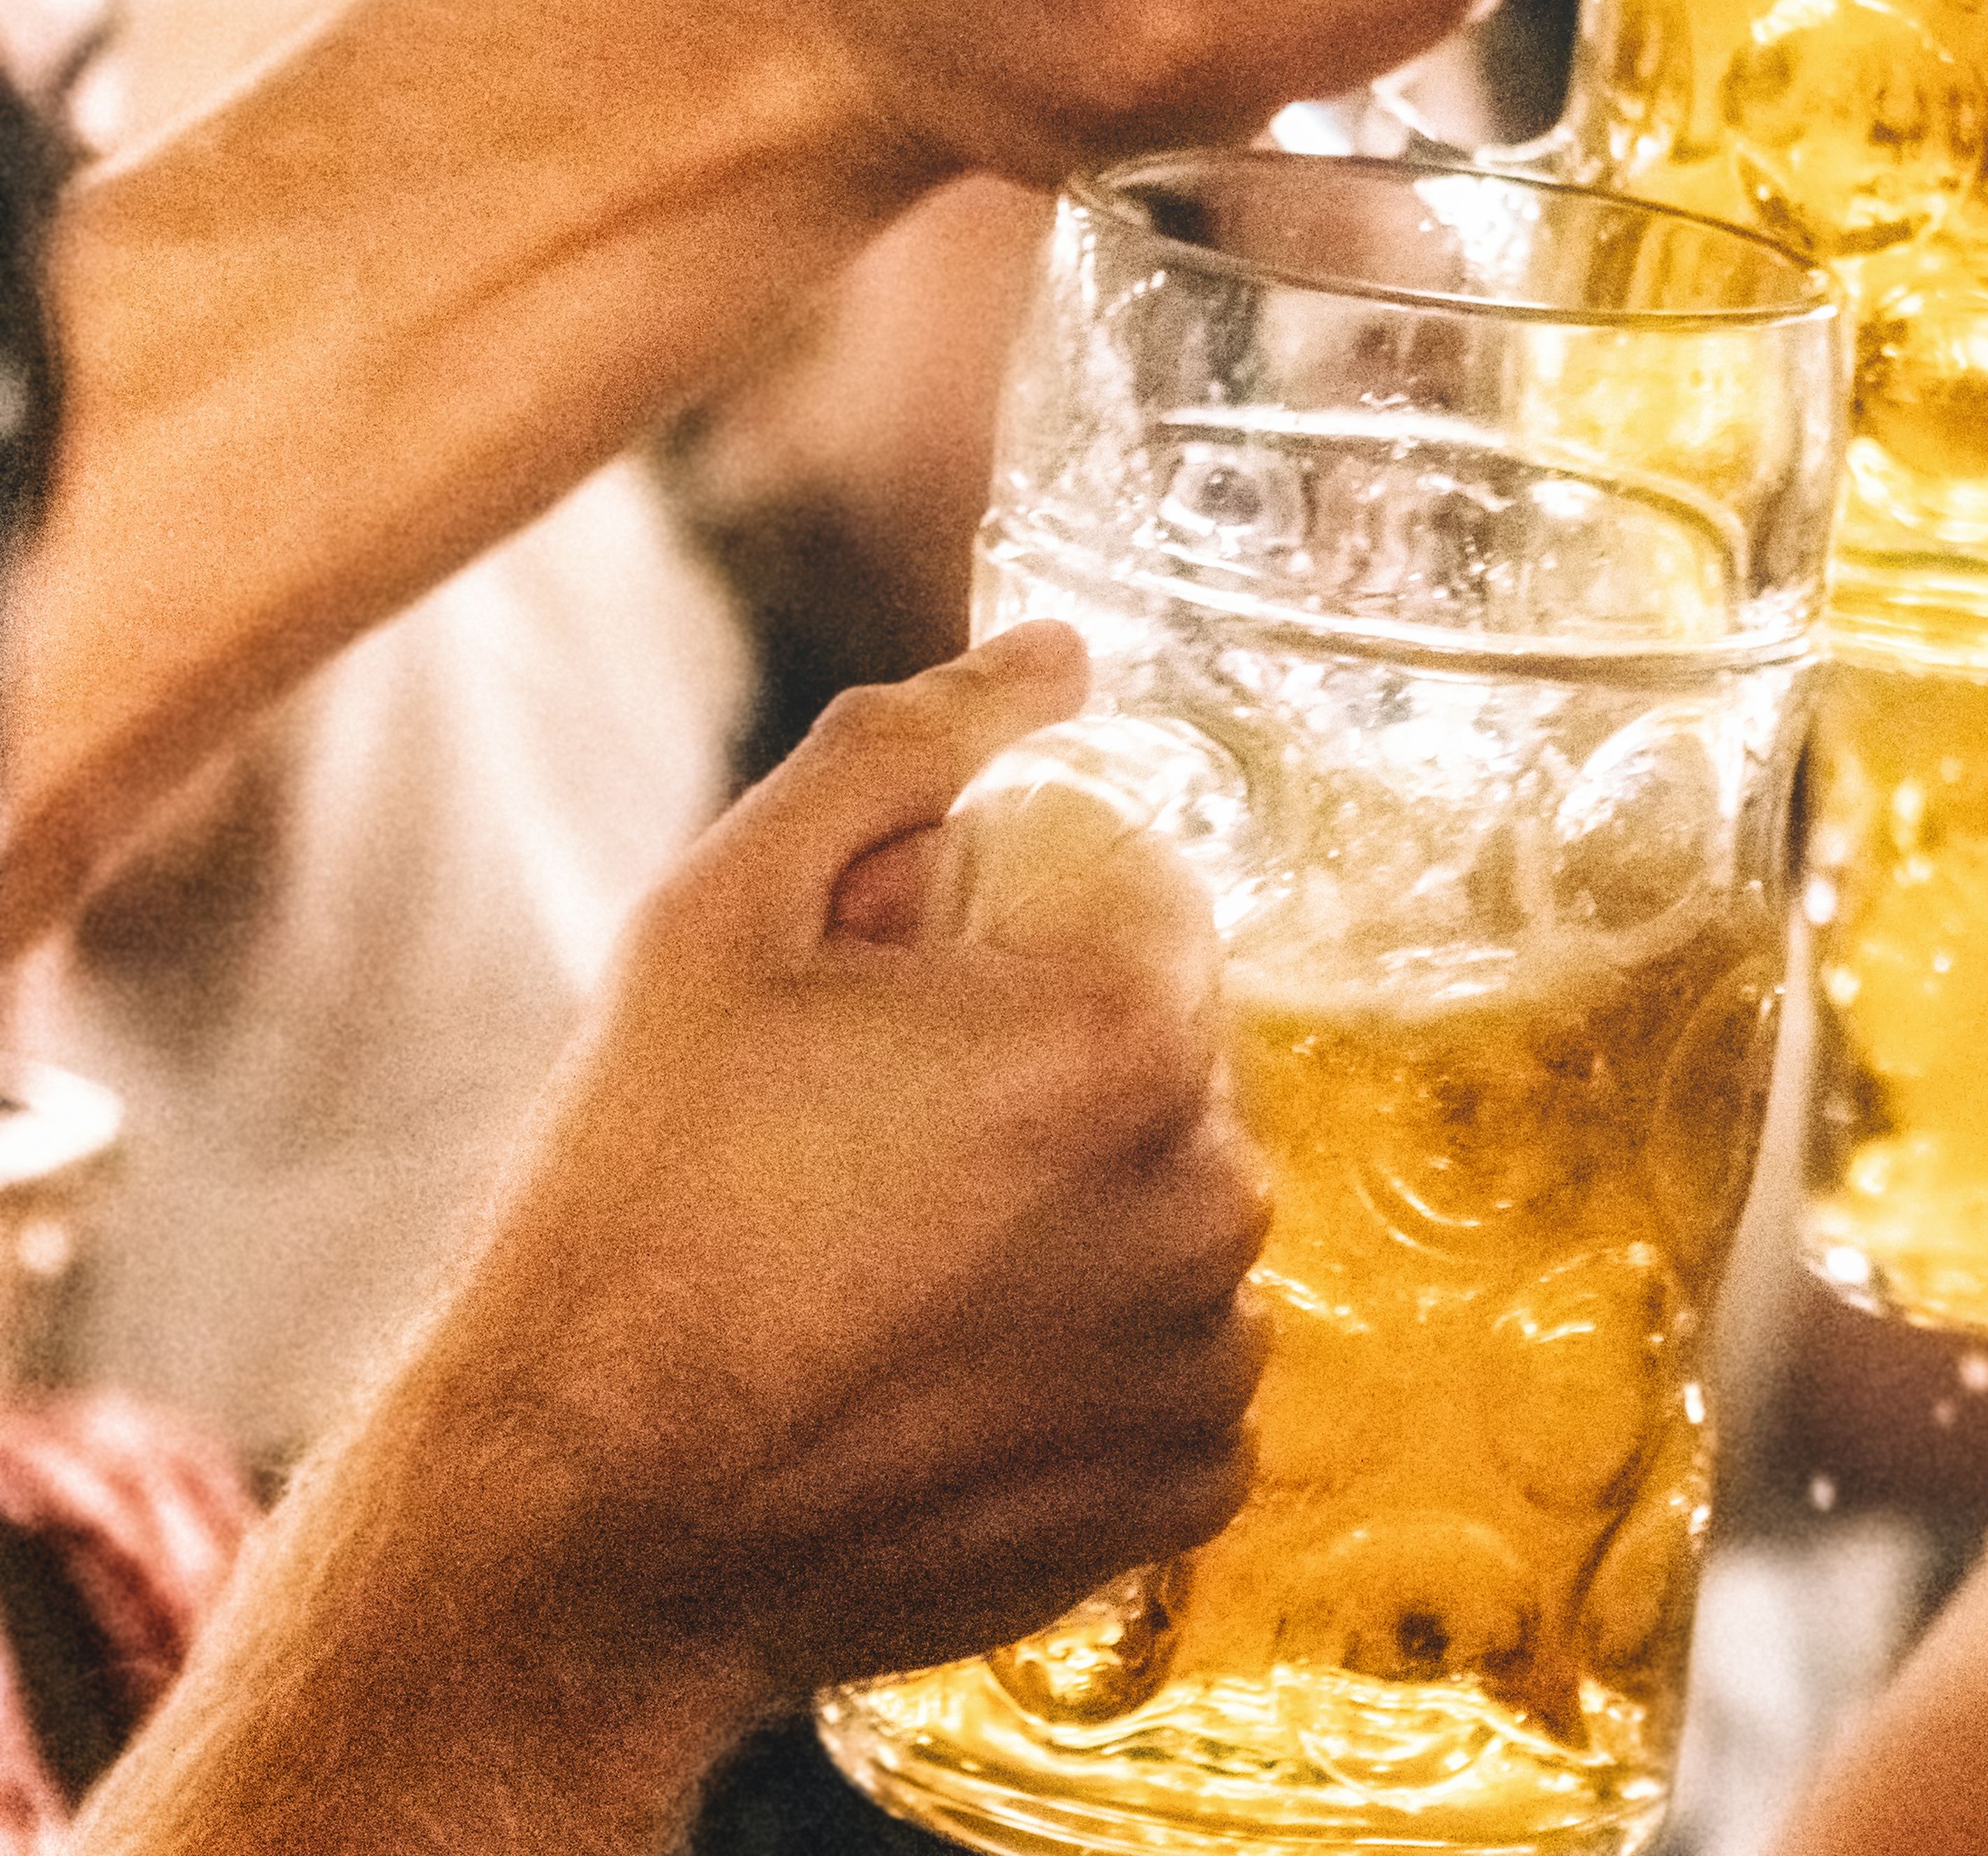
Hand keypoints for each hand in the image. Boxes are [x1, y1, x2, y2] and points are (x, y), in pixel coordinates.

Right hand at [363, 623, 1267, 1711]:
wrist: (581, 1524)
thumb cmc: (638, 1207)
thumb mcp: (726, 917)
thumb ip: (906, 752)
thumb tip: (1056, 655)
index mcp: (1129, 1027)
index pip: (1137, 895)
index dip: (1001, 930)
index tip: (884, 1009)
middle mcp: (1214, 1184)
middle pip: (1161, 1055)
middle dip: (1040, 1067)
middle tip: (861, 1148)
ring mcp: (1210, 1347)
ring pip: (1167, 1208)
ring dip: (1069, 1214)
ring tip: (887, 1271)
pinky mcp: (1188, 1479)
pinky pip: (1170, 1365)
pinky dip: (1080, 1361)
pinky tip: (938, 1375)